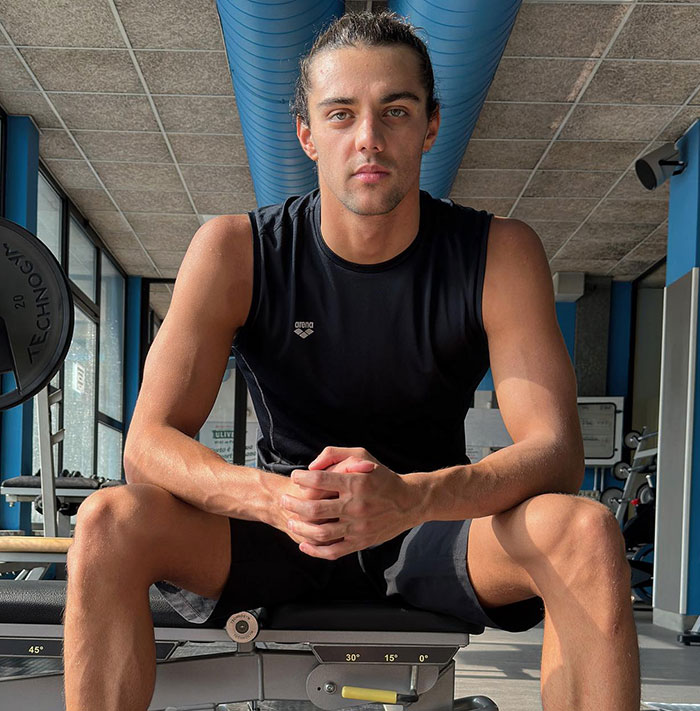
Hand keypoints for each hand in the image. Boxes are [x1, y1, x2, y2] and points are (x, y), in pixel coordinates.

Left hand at [280, 446, 412, 559]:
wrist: (408, 502)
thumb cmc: (382, 476)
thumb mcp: (362, 455)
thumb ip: (335, 454)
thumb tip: (311, 466)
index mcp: (355, 483)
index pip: (319, 480)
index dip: (302, 478)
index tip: (295, 477)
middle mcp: (356, 506)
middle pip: (314, 509)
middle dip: (293, 504)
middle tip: (284, 500)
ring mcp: (358, 527)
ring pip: (320, 532)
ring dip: (300, 527)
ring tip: (290, 520)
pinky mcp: (360, 542)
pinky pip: (333, 551)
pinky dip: (315, 550)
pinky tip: (304, 544)